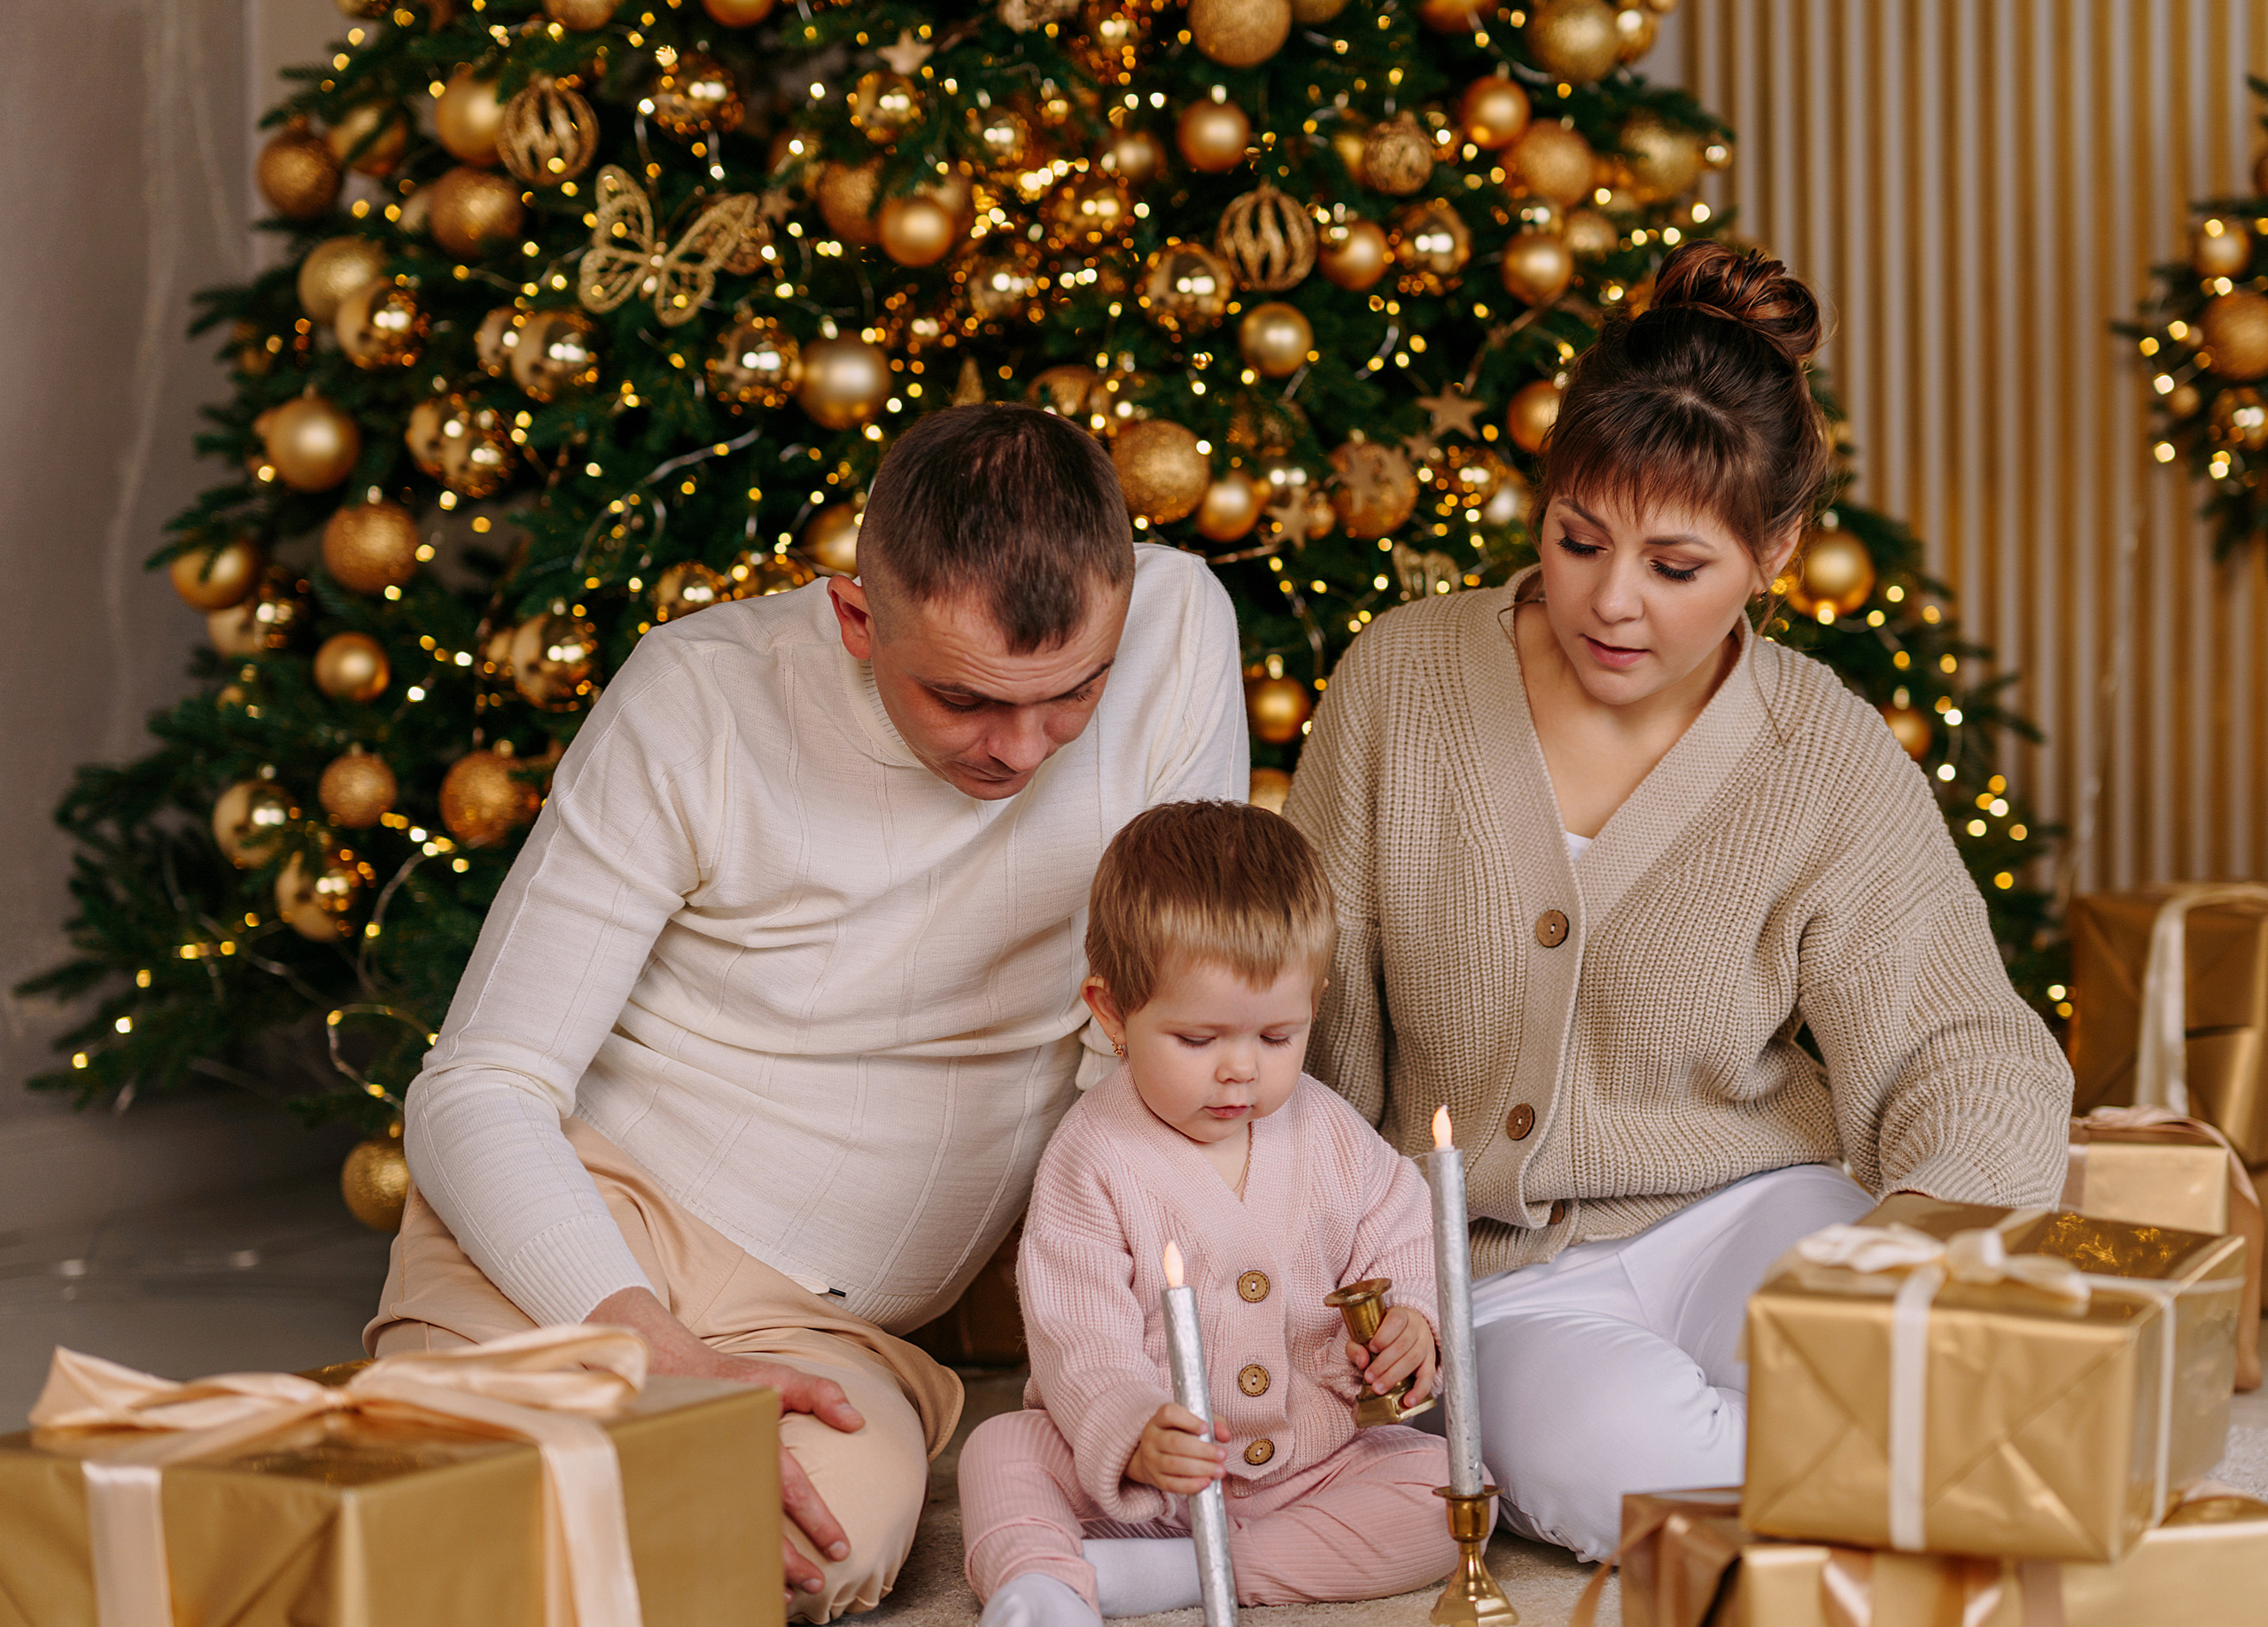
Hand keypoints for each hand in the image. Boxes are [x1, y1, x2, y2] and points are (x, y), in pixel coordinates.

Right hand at [588, 1286, 863, 1604]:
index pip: (791, 1489)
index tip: (839, 1548)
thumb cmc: (733, 1381)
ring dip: (759, 1567)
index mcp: (756, 1440)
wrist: (673, 1375)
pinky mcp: (690, 1490)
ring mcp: (708, 1480)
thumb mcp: (780, 1376)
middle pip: (761, 1523)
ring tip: (784, 1594)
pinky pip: (710, 1529)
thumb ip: (822, 1394)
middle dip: (788, 1559)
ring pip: (733, 1535)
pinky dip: (727, 1556)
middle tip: (815, 1582)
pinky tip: (742, 1575)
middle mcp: (730, 1466)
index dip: (817, 1521)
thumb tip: (857, 1422)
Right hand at [1125, 1402, 1227, 1496]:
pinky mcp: (1155, 1479)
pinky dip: (1190, 1485)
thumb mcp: (1195, 1422)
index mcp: (1160, 1419)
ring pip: (1174, 1464)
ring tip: (1220, 1470)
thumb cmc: (1180, 1434)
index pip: (1169, 1414)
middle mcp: (1152, 1437)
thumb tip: (1225, 1436)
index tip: (1206, 1428)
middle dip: (1202, 1450)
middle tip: (1222, 1455)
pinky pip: (1171, 1484)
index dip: (1189, 1421)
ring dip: (1200, 1468)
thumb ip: (1214, 1424)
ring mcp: (1151, 1459)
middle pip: (1175, 1442)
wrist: (1154, 1454)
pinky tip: (1206, 1482)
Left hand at [1345, 1303, 1436, 1405]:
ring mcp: (1426, 1344)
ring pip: (1413, 1359)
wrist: (1404, 1332)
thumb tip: (1362, 1361)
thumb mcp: (1365, 1333)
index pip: (1396, 1321)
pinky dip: (1419, 1390)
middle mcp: (1417, 1327)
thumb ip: (1357, 1344)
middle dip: (1384, 1363)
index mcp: (1401, 1314)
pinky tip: (1408, 1401)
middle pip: (1403, 1344)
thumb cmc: (1381, 1333)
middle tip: (1369, 1377)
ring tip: (1379, 1388)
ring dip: (1394, 1376)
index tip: (1372, 1347)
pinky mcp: (1431, 1362)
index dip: (1384, 1335)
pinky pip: (1428, 1377)